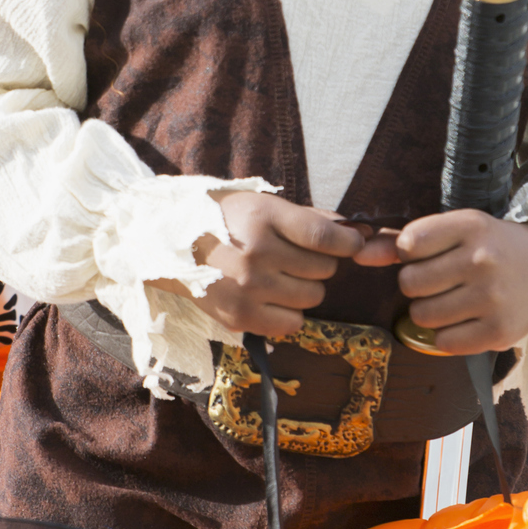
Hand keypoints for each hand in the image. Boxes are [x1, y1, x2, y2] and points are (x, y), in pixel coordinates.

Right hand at [157, 192, 364, 340]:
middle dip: (317, 263)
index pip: (324, 237)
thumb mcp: (262, 205)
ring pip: (312, 297)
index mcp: (262, 217)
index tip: (353, 243)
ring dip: (304, 288)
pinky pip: (292, 323)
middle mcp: (256, 253)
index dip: (348, 242)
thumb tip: (358, 231)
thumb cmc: (224, 220)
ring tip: (280, 276)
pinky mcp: (240, 315)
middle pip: (323, 269)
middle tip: (294, 257)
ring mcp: (248, 287)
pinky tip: (270, 297)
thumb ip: (310, 218)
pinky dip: (288, 313)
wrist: (170, 244)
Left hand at [396, 210, 527, 352]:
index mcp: (471, 226)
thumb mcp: (454, 230)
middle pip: (410, 283)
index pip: (409, 244)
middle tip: (438, 281)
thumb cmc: (490, 247)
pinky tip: (461, 321)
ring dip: (427, 311)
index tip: (427, 254)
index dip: (409, 253)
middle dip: (415, 284)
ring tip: (448, 300)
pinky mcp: (500, 332)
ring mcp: (493, 298)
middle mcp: (483, 260)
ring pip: (422, 315)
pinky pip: (443, 343)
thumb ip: (401, 240)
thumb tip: (358, 253)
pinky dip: (444, 336)